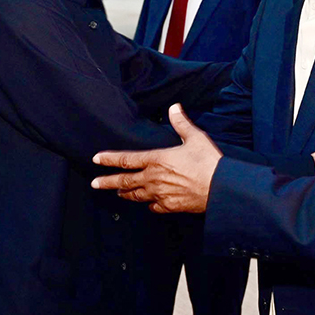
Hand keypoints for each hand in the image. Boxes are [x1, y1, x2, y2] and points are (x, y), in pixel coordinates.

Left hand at [91, 103, 221, 213]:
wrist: (220, 189)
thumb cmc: (208, 161)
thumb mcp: (195, 137)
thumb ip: (181, 123)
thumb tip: (174, 107)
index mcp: (157, 160)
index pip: (127, 159)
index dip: (109, 159)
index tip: (96, 159)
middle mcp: (154, 178)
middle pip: (125, 181)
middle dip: (107, 182)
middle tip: (94, 184)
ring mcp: (160, 194)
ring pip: (136, 195)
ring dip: (125, 193)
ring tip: (118, 193)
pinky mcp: (170, 207)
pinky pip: (154, 207)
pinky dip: (149, 205)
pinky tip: (148, 204)